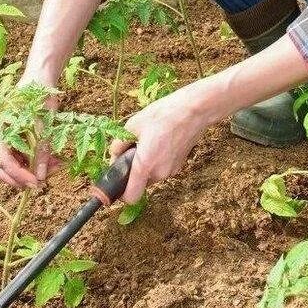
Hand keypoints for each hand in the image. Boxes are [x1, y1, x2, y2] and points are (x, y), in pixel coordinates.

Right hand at [0, 74, 60, 188]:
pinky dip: (38, 162)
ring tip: (56, 167)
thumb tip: (41, 176)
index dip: (19, 176)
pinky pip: (25, 158)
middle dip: (23, 178)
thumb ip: (41, 150)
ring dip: (34, 171)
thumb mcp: (43, 123)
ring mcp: (9, 140)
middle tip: (42, 183)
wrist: (40, 78)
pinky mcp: (19, 141)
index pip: (3, 162)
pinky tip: (54, 161)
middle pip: (3, 168)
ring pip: (16, 165)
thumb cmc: (38, 96)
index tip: (36, 184)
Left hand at [109, 84, 212, 202]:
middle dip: (133, 170)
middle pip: (139, 183)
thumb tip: (114, 155)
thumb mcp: (133, 125)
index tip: (118, 181)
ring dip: (145, 164)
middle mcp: (159, 173)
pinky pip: (161, 168)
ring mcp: (171, 171)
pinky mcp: (179, 165)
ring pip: (151, 175)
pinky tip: (159, 141)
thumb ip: (119, 145)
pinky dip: (156, 160)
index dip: (121, 194)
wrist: (194, 110)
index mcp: (145, 165)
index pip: (131, 197)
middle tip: (132, 149)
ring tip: (148, 141)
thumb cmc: (164, 115)